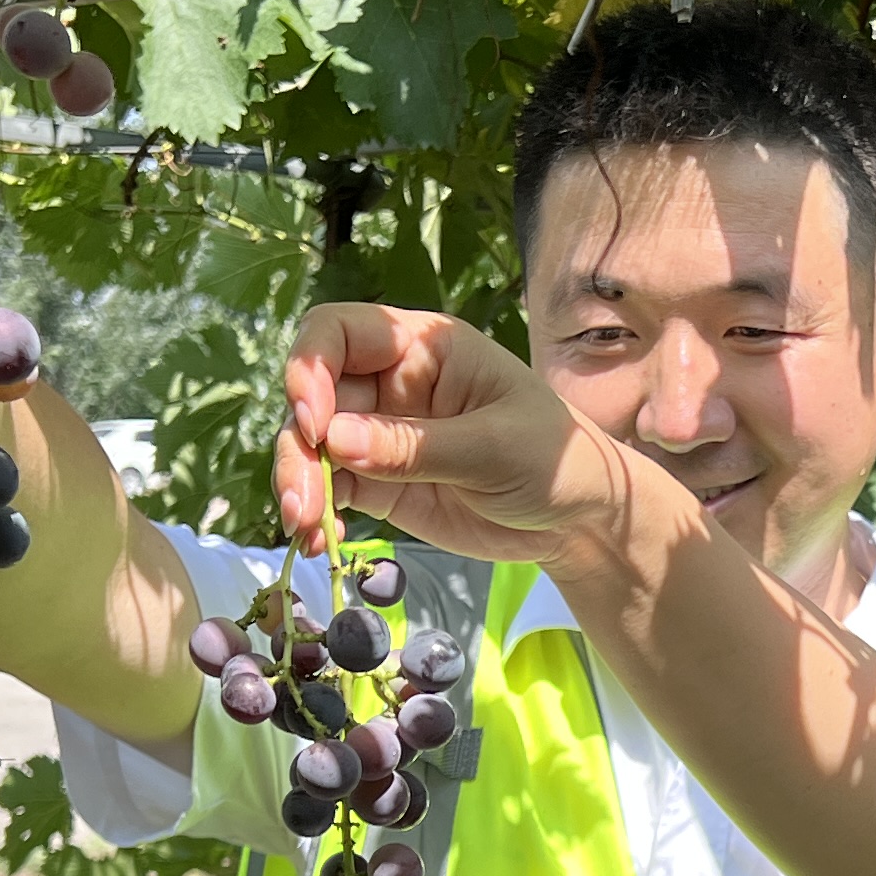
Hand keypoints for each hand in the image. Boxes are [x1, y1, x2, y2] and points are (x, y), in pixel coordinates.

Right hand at [275, 302, 637, 565]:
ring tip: (307, 530)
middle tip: (302, 503)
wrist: (577, 519)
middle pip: (313, 397)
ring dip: (298, 485)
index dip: (310, 368)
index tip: (315, 422)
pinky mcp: (379, 483)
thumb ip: (414, 446)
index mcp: (422, 348)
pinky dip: (317, 514)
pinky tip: (321, 542)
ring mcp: (380, 434)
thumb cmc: (552, 459)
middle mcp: (391, 384)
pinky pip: (330, 488)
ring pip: (312, 447)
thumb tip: (333, 440)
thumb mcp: (494, 448)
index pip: (338, 332)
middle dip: (298, 447)